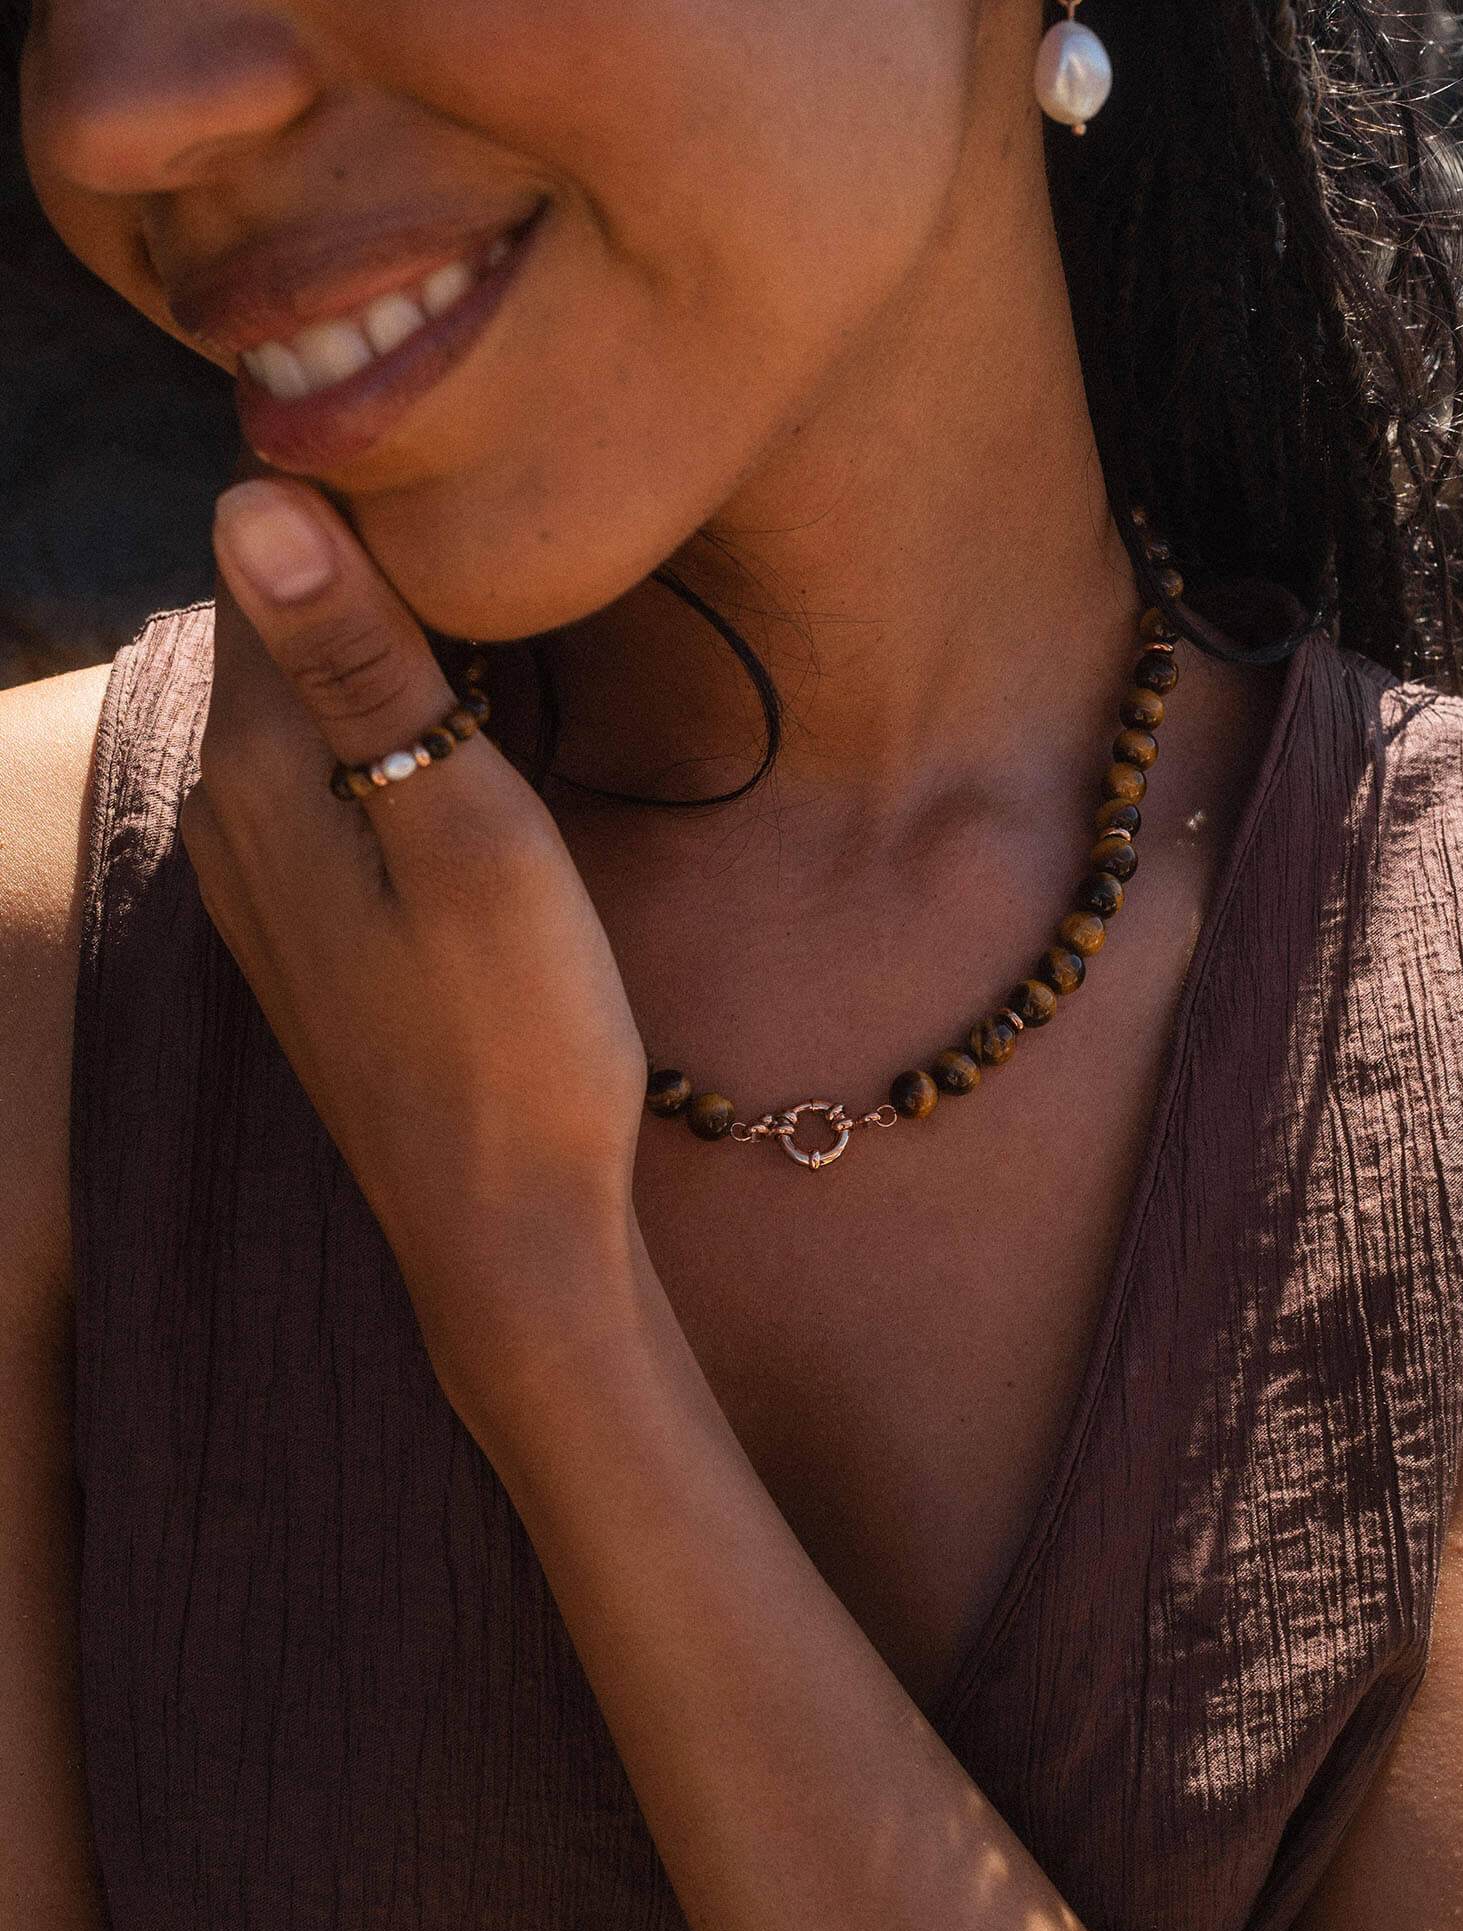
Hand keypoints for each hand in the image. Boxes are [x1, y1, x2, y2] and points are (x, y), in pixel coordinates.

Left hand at [182, 476, 648, 1407]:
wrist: (505, 1233)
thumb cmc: (517, 1037)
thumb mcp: (466, 834)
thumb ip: (363, 669)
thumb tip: (251, 494)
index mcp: (261, 771)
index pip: (266, 558)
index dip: (354, 490)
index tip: (453, 448)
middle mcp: (228, 814)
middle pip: (277, 627)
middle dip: (365, 561)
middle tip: (486, 509)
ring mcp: (259, 881)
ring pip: (301, 704)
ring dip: (378, 647)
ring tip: (483, 607)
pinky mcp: (305, 930)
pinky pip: (321, 779)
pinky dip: (378, 730)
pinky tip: (452, 739)